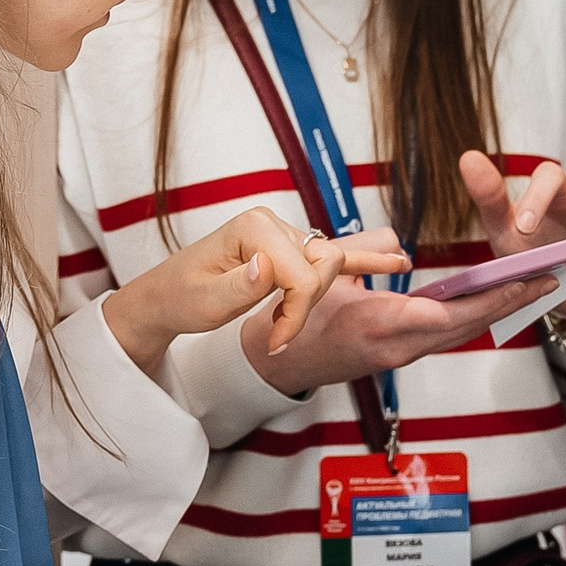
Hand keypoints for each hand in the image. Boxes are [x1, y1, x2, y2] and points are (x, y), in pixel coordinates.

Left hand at [101, 209, 411, 376]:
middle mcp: (272, 222)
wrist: (167, 295)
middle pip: (323, 265)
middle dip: (307, 306)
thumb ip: (239, 286)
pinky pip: (331, 255)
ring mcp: (284, 233)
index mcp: (254, 228)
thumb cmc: (181, 297)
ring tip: (347, 294)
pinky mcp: (290, 246)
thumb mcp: (203, 303)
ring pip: (330, 263)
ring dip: (321, 296)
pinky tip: (398, 262)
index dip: (295, 316)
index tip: (275, 342)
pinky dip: (364, 260)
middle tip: (280, 334)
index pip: (302, 276)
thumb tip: (267, 267)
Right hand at [243, 255, 559, 395]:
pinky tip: (488, 302)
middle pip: (467, 327)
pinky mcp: (395, 358)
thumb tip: (400, 249)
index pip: (452, 313)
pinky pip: (442, 336)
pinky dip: (470, 318)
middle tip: (548, 281)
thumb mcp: (327, 269)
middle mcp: (397, 347)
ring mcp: (397, 357)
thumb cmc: (293, 313)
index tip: (526, 280)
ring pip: (458, 334)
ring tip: (529, 288)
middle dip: (509, 304)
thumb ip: (367, 251)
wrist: (276, 361)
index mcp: (382, 323)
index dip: (494, 298)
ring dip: (494, 312)